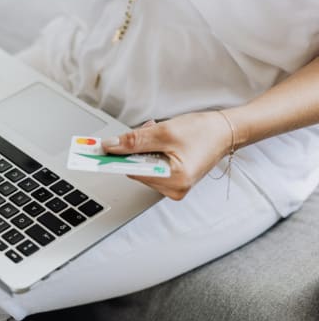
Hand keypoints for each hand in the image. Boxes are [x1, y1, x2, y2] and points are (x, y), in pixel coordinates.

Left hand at [102, 111, 232, 199]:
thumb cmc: (203, 131)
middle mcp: (173, 189)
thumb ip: (135, 140)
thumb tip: (109, 146)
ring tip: (161, 135)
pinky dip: (151, 152)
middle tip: (148, 131)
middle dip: (136, 148)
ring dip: (144, 148)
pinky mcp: (172, 182)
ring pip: (141, 167)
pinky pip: (150, 167)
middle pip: (135, 169)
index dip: (115, 158)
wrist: (225, 131)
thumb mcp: (165, 132)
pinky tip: (163, 141)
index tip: (95, 153)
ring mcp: (173, 187)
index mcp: (174, 180)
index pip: (132, 171)